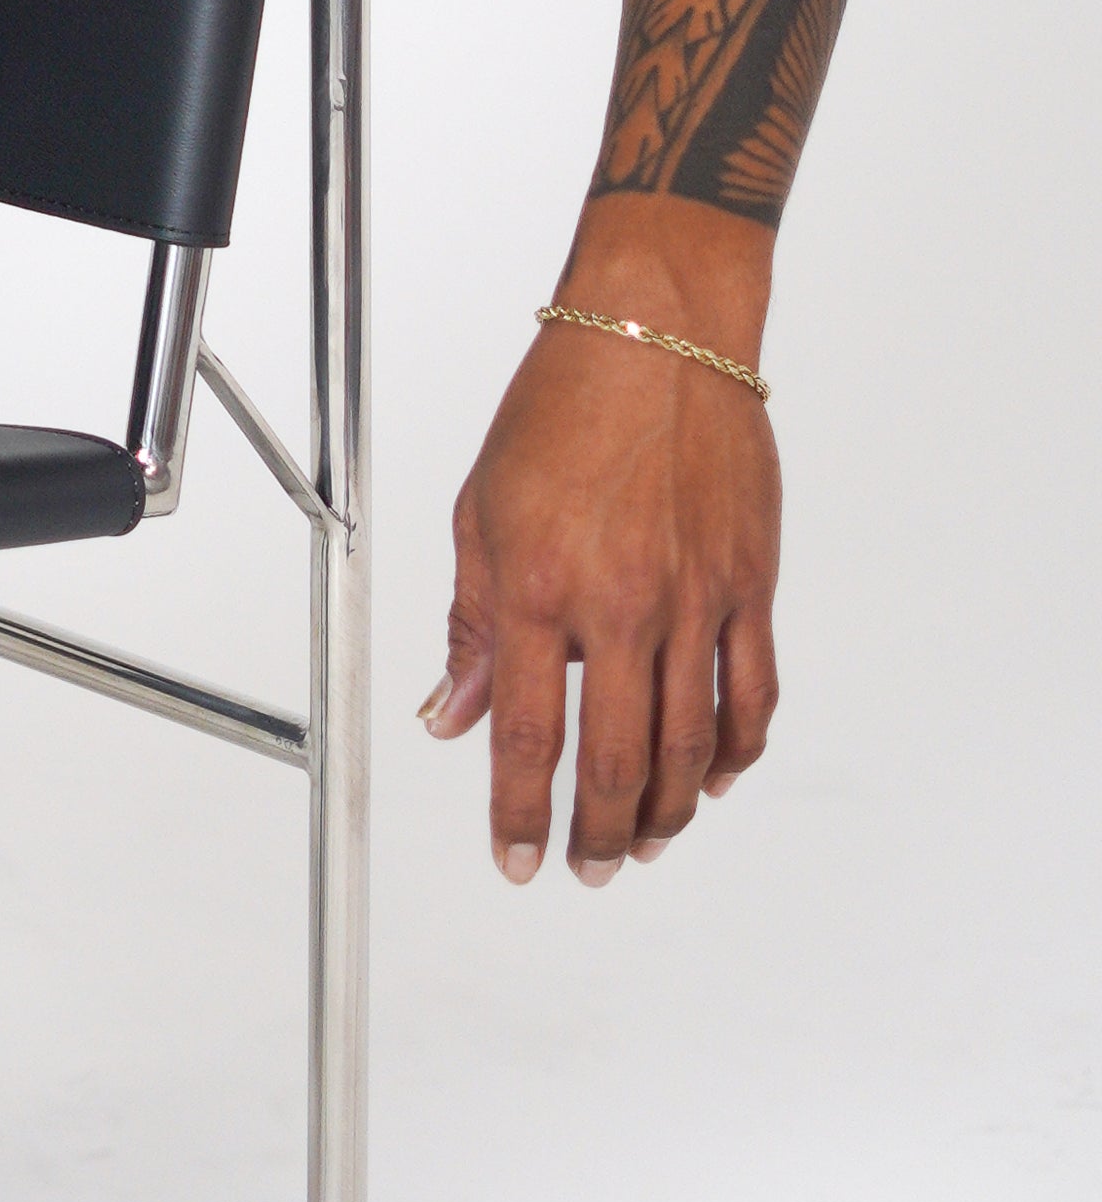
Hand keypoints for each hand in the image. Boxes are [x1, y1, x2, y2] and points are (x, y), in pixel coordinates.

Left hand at [426, 249, 780, 883]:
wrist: (657, 332)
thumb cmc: (561, 407)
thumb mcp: (481, 509)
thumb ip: (471, 622)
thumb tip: (450, 712)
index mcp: (539, 587)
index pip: (526, 734)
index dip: (519, 814)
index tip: (516, 860)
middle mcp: (620, 602)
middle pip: (617, 760)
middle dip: (599, 834)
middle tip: (589, 869)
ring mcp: (694, 597)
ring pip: (691, 744)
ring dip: (669, 811)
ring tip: (648, 841)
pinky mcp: (750, 583)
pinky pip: (752, 692)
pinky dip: (736, 750)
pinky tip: (715, 777)